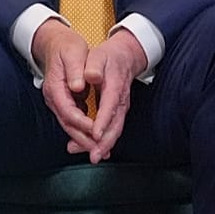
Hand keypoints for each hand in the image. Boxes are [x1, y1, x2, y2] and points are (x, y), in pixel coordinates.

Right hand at [31, 18, 97, 153]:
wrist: (55, 43)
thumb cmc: (67, 47)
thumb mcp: (73, 53)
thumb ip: (75, 70)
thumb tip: (77, 86)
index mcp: (54, 87)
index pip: (67, 111)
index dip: (82, 123)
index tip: (96, 131)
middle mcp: (54, 98)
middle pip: (67, 123)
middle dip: (83, 139)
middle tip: (99, 150)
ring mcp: (58, 101)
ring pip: (70, 125)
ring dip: (84, 139)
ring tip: (100, 150)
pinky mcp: (65, 102)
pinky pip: (74, 121)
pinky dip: (84, 131)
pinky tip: (95, 138)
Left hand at [81, 28, 147, 162]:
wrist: (124, 57)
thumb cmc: (108, 57)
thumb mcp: (98, 56)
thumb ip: (94, 66)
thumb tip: (90, 76)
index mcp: (114, 87)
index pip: (109, 106)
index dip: (103, 121)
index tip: (96, 134)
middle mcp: (120, 101)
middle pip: (116, 124)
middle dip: (106, 142)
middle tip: (95, 155)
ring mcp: (120, 108)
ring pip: (115, 129)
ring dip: (105, 145)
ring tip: (94, 157)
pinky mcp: (117, 112)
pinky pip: (112, 128)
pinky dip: (104, 140)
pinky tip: (95, 149)